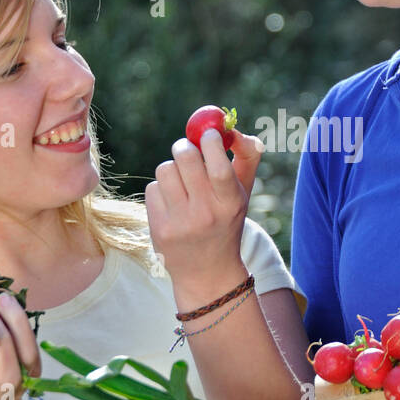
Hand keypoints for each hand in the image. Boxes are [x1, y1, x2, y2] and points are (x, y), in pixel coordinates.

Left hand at [144, 128, 262, 293]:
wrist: (207, 272)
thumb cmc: (226, 221)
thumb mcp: (242, 194)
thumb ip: (246, 157)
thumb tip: (232, 128)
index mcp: (230, 204)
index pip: (219, 167)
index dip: (211, 142)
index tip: (210, 134)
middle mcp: (206, 214)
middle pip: (186, 159)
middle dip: (185, 147)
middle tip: (187, 150)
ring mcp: (180, 223)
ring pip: (165, 170)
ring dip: (172, 170)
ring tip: (181, 184)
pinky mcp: (159, 229)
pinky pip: (152, 189)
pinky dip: (161, 190)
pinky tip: (171, 203)